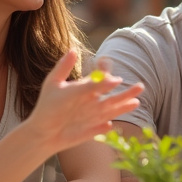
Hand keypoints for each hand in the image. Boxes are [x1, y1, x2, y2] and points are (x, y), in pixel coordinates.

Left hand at [25, 50, 142, 153]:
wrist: (41, 132)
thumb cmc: (46, 106)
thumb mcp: (53, 83)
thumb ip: (64, 68)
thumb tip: (74, 49)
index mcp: (86, 89)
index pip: (101, 79)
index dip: (107, 73)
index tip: (110, 72)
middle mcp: (93, 102)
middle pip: (113, 95)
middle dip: (127, 92)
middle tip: (140, 86)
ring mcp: (94, 117)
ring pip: (113, 111)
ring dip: (123, 107)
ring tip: (136, 102)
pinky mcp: (92, 131)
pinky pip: (100, 128)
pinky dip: (104, 126)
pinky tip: (108, 124)